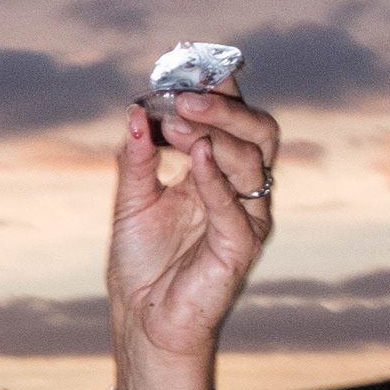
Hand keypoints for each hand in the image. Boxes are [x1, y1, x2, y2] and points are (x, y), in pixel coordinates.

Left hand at [104, 77, 279, 389]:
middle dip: (224, 108)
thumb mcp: (131, 201)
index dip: (217, 91)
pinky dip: (217, 179)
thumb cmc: (142, 263)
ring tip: (175, 125)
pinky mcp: (241, 247)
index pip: (233, 119)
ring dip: (216, 135)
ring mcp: (247, 216)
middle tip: (182, 98)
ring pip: (253, 161)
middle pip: (258, 131)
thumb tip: (133, 113)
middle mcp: (242, 189)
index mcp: (220, 171)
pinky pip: (237, 207)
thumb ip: (136, 158)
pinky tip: (197, 157)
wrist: (142, 320)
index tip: (184, 68)